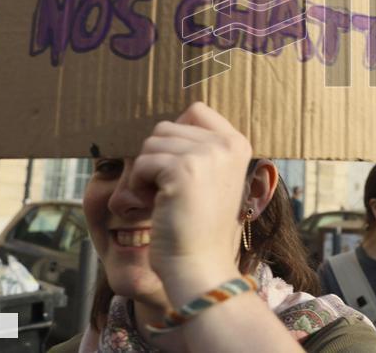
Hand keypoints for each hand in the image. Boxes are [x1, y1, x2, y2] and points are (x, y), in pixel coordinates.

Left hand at [129, 102, 252, 305]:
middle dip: (157, 158)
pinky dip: (138, 185)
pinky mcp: (182, 170)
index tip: (175, 169)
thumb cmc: (198, 226)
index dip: (176, 136)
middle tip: (167, 190)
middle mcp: (226, 145)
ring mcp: (206, 155)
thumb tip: (169, 124)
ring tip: (161, 198)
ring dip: (146, 171)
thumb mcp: (212, 178)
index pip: (195, 111)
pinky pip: (143, 162)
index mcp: (237, 144)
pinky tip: (152, 205)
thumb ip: (200, 148)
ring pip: (152, 143)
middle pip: (167, 127)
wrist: (200, 265)